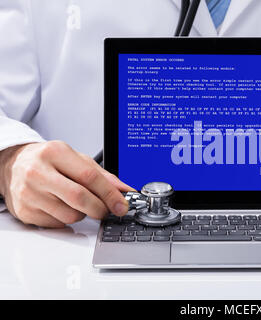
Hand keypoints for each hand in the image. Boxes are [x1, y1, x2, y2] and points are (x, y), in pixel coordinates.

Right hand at [0, 141, 134, 227]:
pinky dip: (66, 219)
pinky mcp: (24, 212)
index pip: (90, 177)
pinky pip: (57, 224)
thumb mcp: (76, 159)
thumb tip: (125, 191)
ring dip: (82, 214)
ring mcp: (29, 193)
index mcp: (56, 153)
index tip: (122, 205)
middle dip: (99, 208)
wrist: (14, 164)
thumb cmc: (49, 161)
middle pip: (79, 198)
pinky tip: (60, 206)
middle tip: (106, 210)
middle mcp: (38, 171)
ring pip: (70, 215)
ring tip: (76, 202)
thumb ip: (103, 175)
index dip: (110, 194)